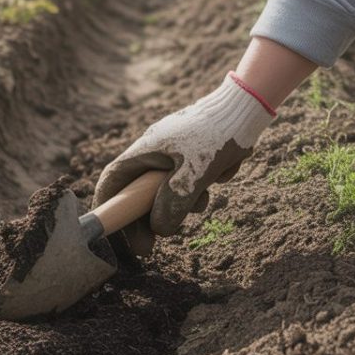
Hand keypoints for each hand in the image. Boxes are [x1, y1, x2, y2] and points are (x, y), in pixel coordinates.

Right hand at [94, 72, 275, 254]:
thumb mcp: (195, 174)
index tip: (111, 233)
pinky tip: (219, 176)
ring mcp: (173, 153)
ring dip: (181, 204)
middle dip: (145, 220)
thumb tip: (159, 230)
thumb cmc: (218, 135)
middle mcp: (154, 151)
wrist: (247, 107)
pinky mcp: (192, 155)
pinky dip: (199, 188)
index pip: (113, 181)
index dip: (107, 207)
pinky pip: (188, 181)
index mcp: (145, 150)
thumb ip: (173, 203)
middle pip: (138, 193)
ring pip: (165, 191)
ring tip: (202, 202)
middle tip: (150, 248)